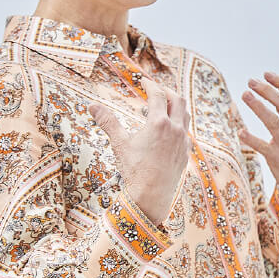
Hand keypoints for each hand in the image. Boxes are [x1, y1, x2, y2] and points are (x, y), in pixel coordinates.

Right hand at [90, 77, 190, 224]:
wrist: (151, 195)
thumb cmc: (134, 170)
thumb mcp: (120, 144)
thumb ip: (108, 122)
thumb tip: (92, 105)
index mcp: (159, 123)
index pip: (158, 95)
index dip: (151, 85)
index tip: (144, 81)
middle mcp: (175, 129)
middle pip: (177, 100)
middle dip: (167, 91)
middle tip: (156, 89)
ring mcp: (183, 141)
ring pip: (185, 115)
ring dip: (175, 106)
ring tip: (163, 106)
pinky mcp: (185, 152)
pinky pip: (186, 131)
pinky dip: (179, 122)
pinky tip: (169, 129)